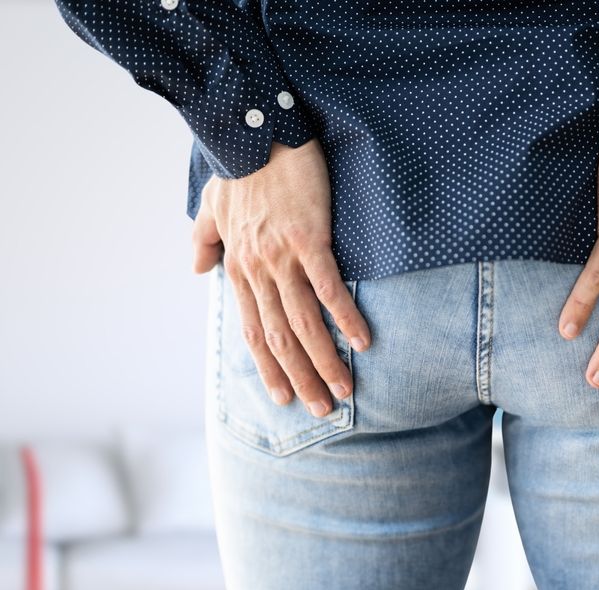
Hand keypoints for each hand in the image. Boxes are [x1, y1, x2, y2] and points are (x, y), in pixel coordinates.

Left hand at [191, 139, 369, 418]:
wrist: (253, 131)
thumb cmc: (236, 167)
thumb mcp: (209, 206)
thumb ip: (203, 240)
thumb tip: (196, 269)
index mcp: (238, 267)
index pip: (252, 330)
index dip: (268, 368)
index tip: (284, 397)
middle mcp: (257, 270)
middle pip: (278, 337)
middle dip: (300, 378)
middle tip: (321, 410)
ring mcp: (281, 257)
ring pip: (302, 322)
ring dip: (324, 360)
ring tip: (344, 390)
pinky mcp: (308, 239)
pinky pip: (327, 287)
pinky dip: (344, 317)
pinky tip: (362, 341)